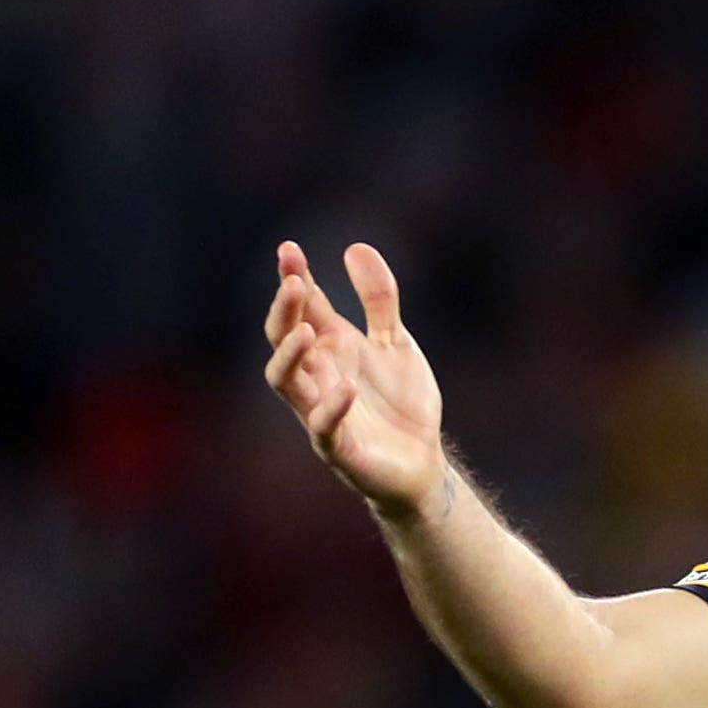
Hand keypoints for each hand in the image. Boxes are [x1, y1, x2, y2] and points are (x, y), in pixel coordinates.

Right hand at [262, 241, 447, 517]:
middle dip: (285, 311)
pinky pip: (323, 428)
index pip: (304, 308)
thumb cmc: (401, 401)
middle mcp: (318, 376)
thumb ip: (379, 299)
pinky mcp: (339, 447)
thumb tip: (355, 247)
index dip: (294, 279)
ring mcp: (321, 411)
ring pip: (286, 382)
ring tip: (307, 331)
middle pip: (285, 339)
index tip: (289, 249)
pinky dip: (331, 408)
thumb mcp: (395, 342)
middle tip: (291, 282)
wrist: (423, 461)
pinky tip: (347, 387)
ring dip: (290, 356)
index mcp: (330, 348)